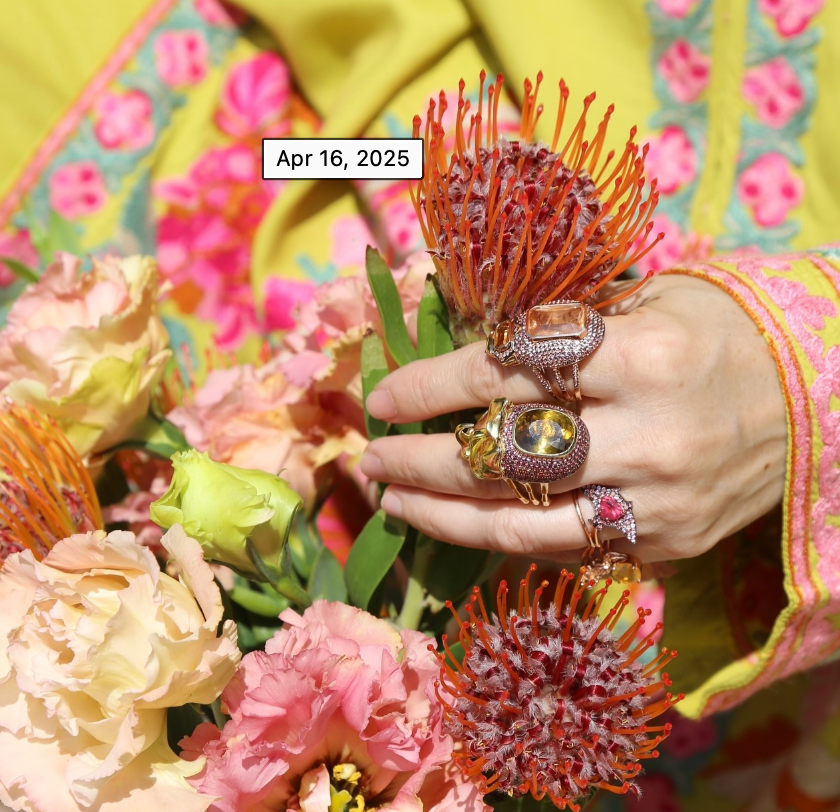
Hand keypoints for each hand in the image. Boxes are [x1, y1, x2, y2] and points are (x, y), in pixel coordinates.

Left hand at [359, 274, 787, 561]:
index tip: (382, 396)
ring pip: (519, 522)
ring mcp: (658, 501)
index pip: (504, 371)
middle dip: (419, 459)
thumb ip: (556, 326)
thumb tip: (460, 349)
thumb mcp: (643, 300)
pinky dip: (499, 537)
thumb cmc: (715, 331)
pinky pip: (561, 548)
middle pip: (501, 456)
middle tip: (370, 457)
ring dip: (440, 515)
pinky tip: (457, 523)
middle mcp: (648, 435)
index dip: (428, 386)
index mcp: (638, 355)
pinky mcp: (665, 543)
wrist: (813, 395)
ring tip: (391, 502)